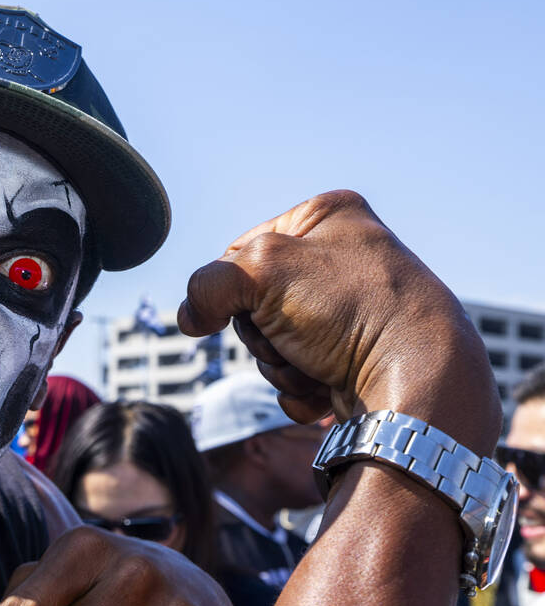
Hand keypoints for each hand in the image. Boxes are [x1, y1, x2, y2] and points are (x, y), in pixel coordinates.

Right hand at [178, 190, 498, 452]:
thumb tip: (190, 318)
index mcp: (329, 215)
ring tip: (318, 366)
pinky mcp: (357, 359)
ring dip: (281, 367)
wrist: (417, 381)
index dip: (234, 286)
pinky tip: (329, 387)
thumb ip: (207, 284)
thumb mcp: (261, 271)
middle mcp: (344, 258)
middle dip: (263, 334)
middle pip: (254, 304)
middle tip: (293, 338)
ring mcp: (351, 312)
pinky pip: (299, 376)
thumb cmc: (351, 311)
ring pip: (273, 345)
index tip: (255, 300)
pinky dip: (302, 389)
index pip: (239, 250)